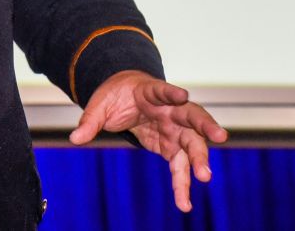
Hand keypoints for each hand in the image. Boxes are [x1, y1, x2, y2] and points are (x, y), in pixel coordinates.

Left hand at [69, 70, 227, 212]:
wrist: (126, 98)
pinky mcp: (172, 147)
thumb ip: (90, 121)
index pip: (164, 91)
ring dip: (200, 159)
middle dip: (206, 126)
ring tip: (205, 177)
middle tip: (220, 136)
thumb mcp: (99, 105)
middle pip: (192, 116)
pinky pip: (180, 166)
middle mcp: (171, 110)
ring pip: (193, 143)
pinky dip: (182, 184)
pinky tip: (184, 203)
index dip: (173, 92)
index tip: (183, 95)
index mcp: (152, 92)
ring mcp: (175, 129)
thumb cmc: (117, 96)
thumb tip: (74, 138)